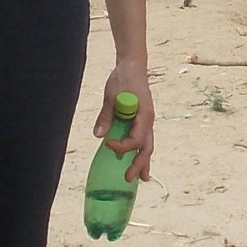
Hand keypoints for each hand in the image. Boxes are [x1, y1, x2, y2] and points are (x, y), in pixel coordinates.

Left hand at [95, 65, 154, 182]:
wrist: (133, 67)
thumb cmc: (123, 79)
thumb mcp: (111, 96)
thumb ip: (106, 116)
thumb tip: (98, 136)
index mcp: (144, 115)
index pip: (135, 139)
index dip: (122, 146)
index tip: (108, 144)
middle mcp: (148, 121)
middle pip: (147, 148)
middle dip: (138, 165)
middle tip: (128, 179)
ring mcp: (147, 121)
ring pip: (148, 146)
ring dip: (144, 162)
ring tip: (143, 179)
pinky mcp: (142, 120)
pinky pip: (144, 140)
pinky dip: (142, 152)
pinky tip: (138, 162)